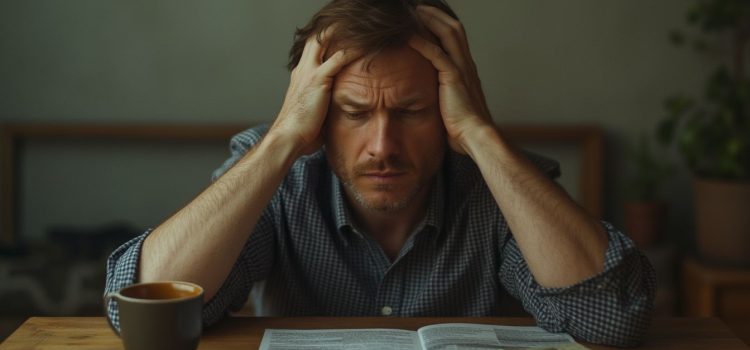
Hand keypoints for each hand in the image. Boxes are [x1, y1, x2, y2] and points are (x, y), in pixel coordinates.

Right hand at [270, 29, 360, 155]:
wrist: (288, 138)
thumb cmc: (302, 133)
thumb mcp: (314, 113)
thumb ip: (324, 104)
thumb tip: (338, 111)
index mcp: (300, 77)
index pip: (312, 51)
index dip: (325, 44)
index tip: (342, 42)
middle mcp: (302, 70)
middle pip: (314, 40)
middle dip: (330, 33)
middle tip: (351, 32)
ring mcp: (309, 72)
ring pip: (323, 42)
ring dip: (340, 34)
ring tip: (358, 33)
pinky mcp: (318, 79)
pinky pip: (338, 58)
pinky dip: (351, 50)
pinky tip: (364, 47)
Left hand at [409, 5, 492, 153]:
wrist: (474, 137)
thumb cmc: (462, 128)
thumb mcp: (451, 105)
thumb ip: (444, 94)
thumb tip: (431, 97)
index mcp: (466, 70)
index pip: (456, 39)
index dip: (441, 25)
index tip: (425, 18)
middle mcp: (466, 65)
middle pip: (454, 29)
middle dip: (436, 15)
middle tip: (418, 8)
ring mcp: (462, 69)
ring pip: (449, 34)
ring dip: (431, 21)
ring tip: (414, 12)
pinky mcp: (454, 77)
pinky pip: (437, 53)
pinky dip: (423, 42)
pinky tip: (409, 36)